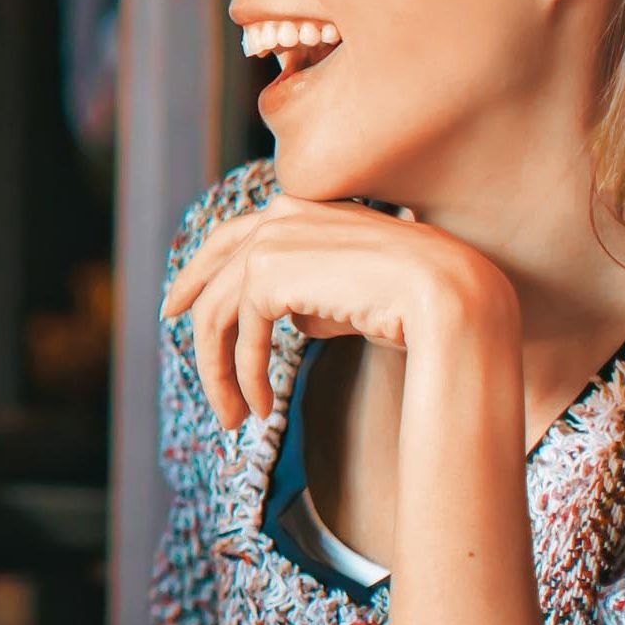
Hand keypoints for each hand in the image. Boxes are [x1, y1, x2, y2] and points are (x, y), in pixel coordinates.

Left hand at [158, 193, 513, 428]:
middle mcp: (280, 212)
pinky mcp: (268, 270)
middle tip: (210, 390)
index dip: (197, 275)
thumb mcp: (350, 291)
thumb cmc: (415, 301)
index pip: (230, 238)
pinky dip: (245, 376)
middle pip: (214, 277)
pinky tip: (262, 409)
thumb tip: (289, 319)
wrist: (449, 301)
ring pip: (216, 311)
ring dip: (220, 372)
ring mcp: (271, 237)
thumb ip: (312, 294)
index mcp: (302, 207)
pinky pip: (240, 335)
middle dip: (198, 335)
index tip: (175, 309)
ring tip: (236, 417)